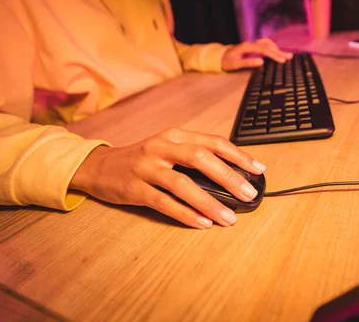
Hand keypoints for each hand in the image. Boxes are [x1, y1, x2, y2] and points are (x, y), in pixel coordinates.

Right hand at [70, 128, 266, 228]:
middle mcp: (162, 147)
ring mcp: (147, 167)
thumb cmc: (142, 160)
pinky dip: (186, 214)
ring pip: (183, 184)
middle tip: (249, 194)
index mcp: (175, 135)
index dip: (238, 155)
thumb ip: (194, 157)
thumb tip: (232, 176)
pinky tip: (203, 223)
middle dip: (229, 177)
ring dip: (209, 202)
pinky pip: (164, 203)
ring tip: (229, 217)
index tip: (259, 169)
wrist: (99, 167)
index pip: (213, 142)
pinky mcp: (135, 188)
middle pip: (201, 159)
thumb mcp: (168, 149)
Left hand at [221, 37, 292, 70]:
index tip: (282, 61)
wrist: (219, 57)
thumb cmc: (226, 62)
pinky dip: (272, 47)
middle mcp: (251, 43)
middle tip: (290, 57)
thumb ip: (248, 63)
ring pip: (267, 43)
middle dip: (279, 52)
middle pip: (268, 46)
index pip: (264, 50)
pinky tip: (277, 52)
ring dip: (277, 48)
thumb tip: (262, 62)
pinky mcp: (252, 46)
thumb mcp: (235, 65)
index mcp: (247, 47)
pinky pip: (264, 44)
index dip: (274, 55)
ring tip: (286, 55)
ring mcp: (251, 44)